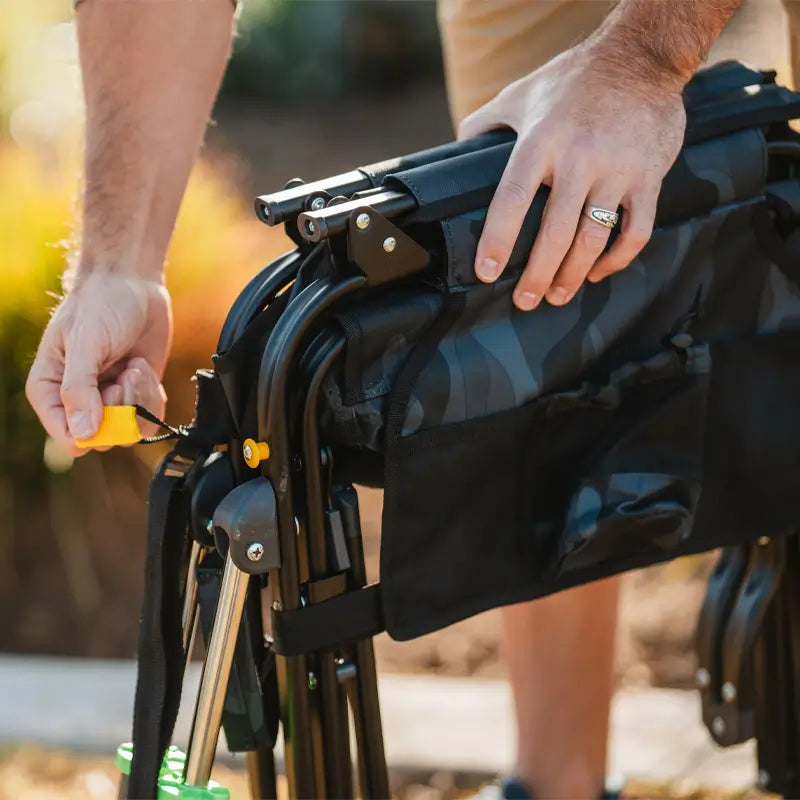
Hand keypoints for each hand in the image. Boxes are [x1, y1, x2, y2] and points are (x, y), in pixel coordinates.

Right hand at [26, 273, 171, 455]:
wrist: (132, 283)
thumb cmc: (100, 305)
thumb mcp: (85, 344)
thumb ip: (80, 389)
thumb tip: (83, 435)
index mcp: (49, 390)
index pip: (68, 437)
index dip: (94, 429)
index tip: (108, 395)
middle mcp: (78, 401)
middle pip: (104, 438)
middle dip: (121, 409)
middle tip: (123, 374)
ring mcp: (109, 399)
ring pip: (130, 430)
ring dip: (140, 399)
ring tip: (133, 366)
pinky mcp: (136, 394)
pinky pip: (149, 418)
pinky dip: (153, 397)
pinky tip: (143, 368)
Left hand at [459, 42, 685, 309]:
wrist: (640, 58)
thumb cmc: (572, 80)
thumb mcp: (520, 94)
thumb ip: (484, 124)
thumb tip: (453, 156)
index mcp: (541, 141)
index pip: (513, 199)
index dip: (497, 240)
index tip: (487, 273)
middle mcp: (579, 158)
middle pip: (554, 234)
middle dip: (536, 275)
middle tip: (524, 301)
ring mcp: (616, 170)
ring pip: (592, 240)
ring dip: (572, 276)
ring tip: (556, 296)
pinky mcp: (647, 178)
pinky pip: (635, 231)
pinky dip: (617, 260)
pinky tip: (598, 272)